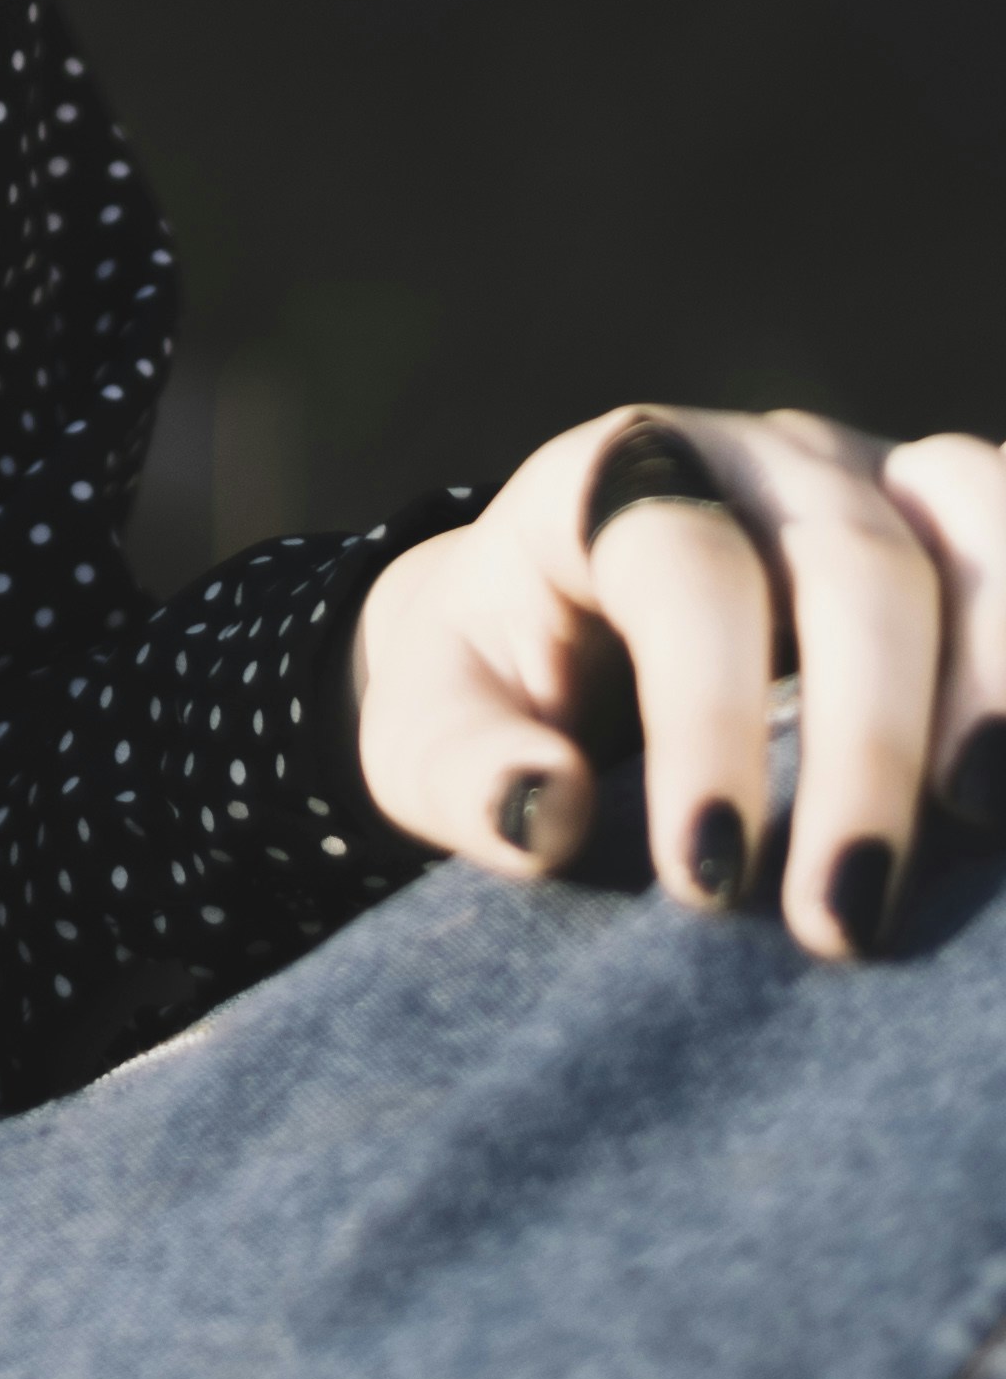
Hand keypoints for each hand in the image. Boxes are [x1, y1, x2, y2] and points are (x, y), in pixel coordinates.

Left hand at [352, 403, 1005, 958]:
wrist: (558, 618)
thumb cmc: (499, 680)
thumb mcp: (430, 725)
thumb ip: (463, 768)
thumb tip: (541, 810)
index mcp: (616, 477)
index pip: (689, 572)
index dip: (707, 719)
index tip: (707, 882)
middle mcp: (763, 459)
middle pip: (857, 559)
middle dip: (868, 743)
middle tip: (845, 919)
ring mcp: (876, 480)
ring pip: (976, 517)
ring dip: (1003, 666)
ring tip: (986, 817)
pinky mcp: (956, 536)